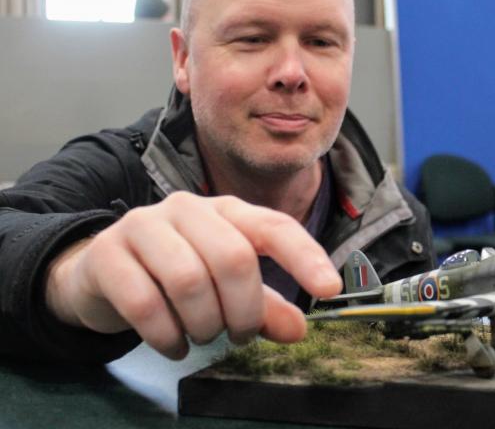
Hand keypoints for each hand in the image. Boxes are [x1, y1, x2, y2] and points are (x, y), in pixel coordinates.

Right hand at [45, 193, 341, 358]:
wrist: (103, 271)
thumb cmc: (176, 274)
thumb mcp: (226, 288)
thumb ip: (264, 305)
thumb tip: (300, 330)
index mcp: (226, 211)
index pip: (273, 226)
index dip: (305, 255)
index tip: (330, 289)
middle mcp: (187, 209)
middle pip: (232, 257)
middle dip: (244, 310)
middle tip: (238, 336)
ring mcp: (143, 226)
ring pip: (189, 280)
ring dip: (205, 324)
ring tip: (204, 336)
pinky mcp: (107, 254)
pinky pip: (145, 303)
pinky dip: (168, 337)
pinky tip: (175, 345)